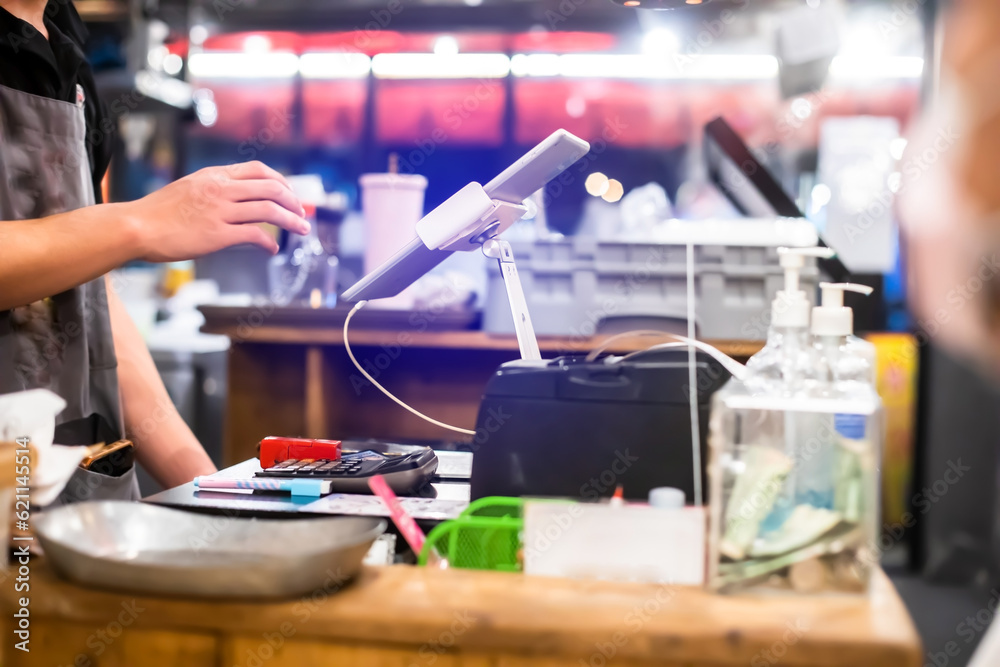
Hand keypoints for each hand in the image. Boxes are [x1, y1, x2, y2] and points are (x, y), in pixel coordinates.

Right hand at [126, 161, 309, 261]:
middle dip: (293, 201)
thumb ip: (215, 189)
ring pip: (269, 209)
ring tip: (301, 230)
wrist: (136, 226)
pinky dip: (270, 242)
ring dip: (291, 221)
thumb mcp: (189, 188)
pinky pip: (255, 235)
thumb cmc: (159, 213)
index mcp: (215, 176)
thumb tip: (237, 197)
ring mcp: (220, 211)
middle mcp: (221, 189)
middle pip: (271, 187)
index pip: (258, 170)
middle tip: (303, 213)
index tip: (290, 193)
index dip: (281, 181)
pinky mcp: (218, 234)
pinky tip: (273, 249)